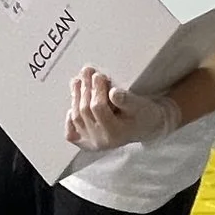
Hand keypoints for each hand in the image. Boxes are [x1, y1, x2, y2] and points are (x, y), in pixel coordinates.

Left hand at [65, 70, 180, 152]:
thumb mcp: (139, 105)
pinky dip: (69, 119)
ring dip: (76, 97)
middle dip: (86, 89)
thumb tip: (113, 92)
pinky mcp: (85, 143)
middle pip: (85, 111)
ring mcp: (91, 143)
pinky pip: (71, 133)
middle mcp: (101, 141)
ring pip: (76, 118)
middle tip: (87, 72)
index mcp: (115, 133)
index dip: (97, 89)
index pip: (98, 108)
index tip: (98, 75)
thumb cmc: (143, 114)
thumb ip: (126, 100)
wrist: (144, 127)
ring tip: (78, 81)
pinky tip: (72, 106)